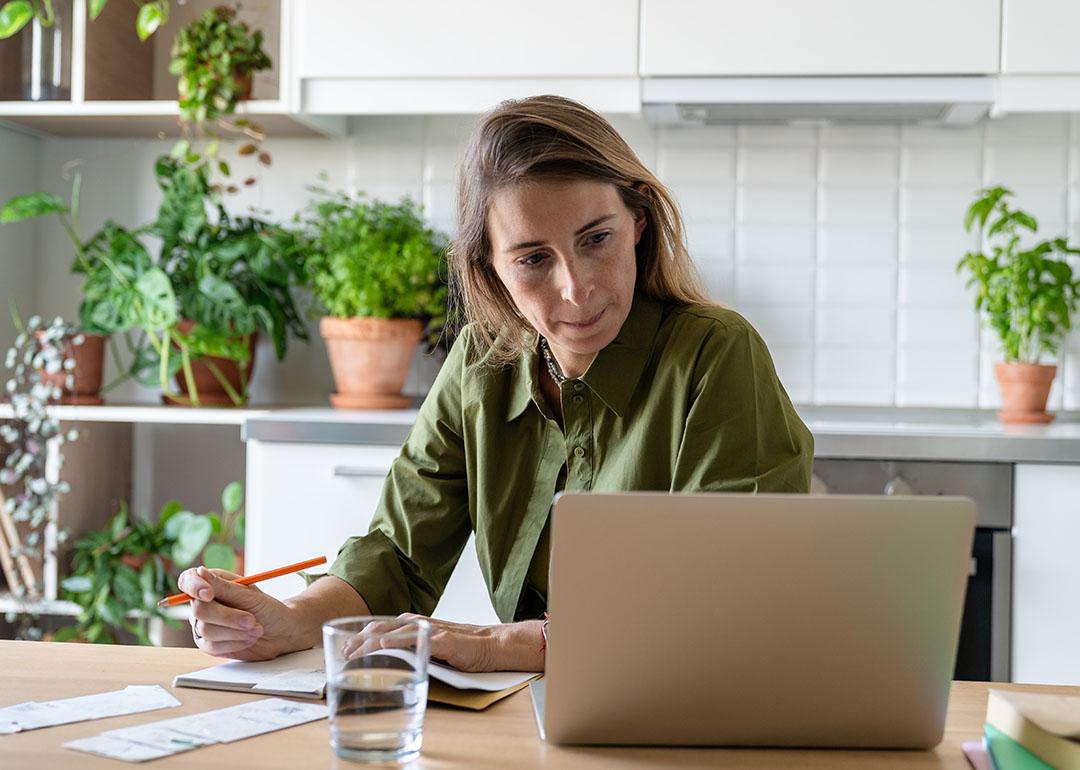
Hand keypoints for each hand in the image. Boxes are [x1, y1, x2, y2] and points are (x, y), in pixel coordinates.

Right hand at [178, 566, 301, 660]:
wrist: (281, 632)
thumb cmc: (268, 608)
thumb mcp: (250, 595)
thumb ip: (224, 587)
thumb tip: (200, 572)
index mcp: (213, 584)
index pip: (187, 580)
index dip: (194, 586)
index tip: (209, 594)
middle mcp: (204, 603)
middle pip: (198, 610)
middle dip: (228, 617)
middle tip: (251, 620)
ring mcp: (203, 625)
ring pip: (206, 630)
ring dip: (235, 631)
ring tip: (256, 629)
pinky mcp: (208, 644)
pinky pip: (212, 646)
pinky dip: (234, 643)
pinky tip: (249, 638)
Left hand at [343, 614, 499, 672]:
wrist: (491, 645)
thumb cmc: (460, 649)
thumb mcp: (428, 646)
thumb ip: (409, 648)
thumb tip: (384, 662)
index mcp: (413, 624)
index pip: (380, 627)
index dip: (360, 637)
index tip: (343, 649)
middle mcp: (418, 623)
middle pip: (381, 627)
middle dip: (359, 639)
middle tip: (342, 652)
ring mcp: (430, 630)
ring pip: (394, 631)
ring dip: (372, 640)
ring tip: (355, 649)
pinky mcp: (443, 640)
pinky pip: (417, 638)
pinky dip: (399, 639)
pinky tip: (384, 643)